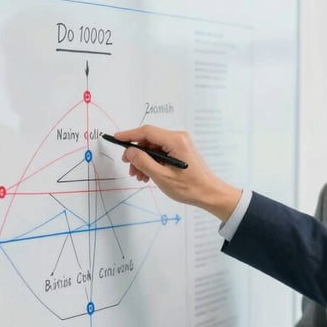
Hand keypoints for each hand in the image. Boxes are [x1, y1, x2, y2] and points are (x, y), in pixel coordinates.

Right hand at [112, 125, 241, 220]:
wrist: (210, 194)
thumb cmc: (189, 187)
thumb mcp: (161, 176)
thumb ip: (143, 162)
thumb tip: (130, 151)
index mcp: (175, 140)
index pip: (147, 132)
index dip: (129, 135)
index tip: (116, 139)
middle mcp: (179, 138)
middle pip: (150, 140)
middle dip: (137, 154)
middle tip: (129, 168)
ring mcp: (181, 144)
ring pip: (154, 148)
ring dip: (144, 161)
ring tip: (140, 177)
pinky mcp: (182, 152)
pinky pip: (162, 153)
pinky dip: (153, 163)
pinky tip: (149, 175)